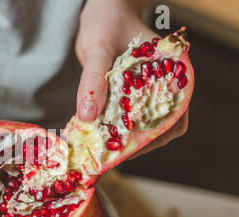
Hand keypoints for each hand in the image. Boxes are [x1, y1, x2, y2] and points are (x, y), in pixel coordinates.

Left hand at [75, 0, 187, 156]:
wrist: (101, 16)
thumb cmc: (106, 24)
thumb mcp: (99, 48)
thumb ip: (94, 79)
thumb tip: (87, 116)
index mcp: (172, 75)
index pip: (175, 118)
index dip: (156, 138)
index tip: (128, 151)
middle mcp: (164, 87)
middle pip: (160, 127)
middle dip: (136, 143)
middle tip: (108, 154)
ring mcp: (147, 93)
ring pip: (143, 125)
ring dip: (124, 138)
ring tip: (101, 147)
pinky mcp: (130, 97)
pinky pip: (126, 118)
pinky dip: (113, 128)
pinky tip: (97, 133)